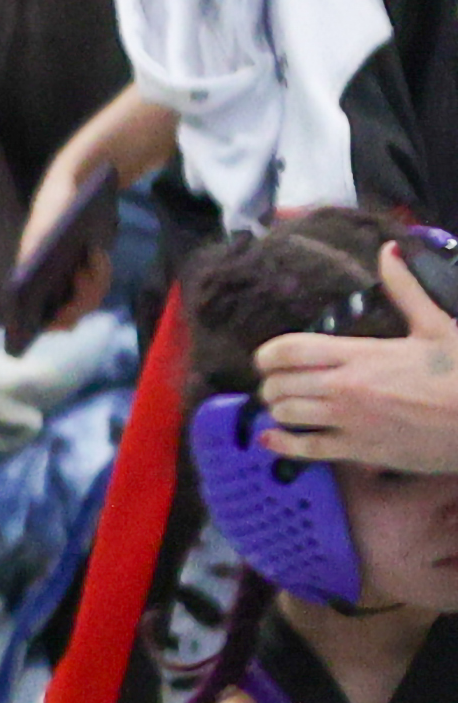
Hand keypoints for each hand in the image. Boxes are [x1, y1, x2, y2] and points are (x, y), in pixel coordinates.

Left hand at [256, 245, 457, 472]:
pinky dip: (281, 443)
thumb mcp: (436, 327)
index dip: (268, 354)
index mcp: (361, 354)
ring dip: (277, 409)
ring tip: (283, 405)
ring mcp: (349, 422)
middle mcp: (346, 387)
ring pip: (286, 414)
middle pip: (280, 383)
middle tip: (277, 383)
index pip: (290, 349)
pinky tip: (272, 437)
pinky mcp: (358, 451)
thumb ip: (405, 290)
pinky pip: (304, 450)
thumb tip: (390, 251)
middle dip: (271, 383)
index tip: (266, 358)